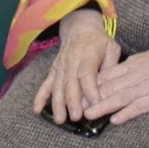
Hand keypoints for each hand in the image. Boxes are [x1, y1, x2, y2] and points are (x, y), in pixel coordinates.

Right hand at [33, 8, 119, 123]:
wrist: (80, 27)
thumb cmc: (99, 42)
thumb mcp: (111, 48)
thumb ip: (111, 66)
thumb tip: (110, 86)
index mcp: (88, 55)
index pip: (87, 73)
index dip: (90, 89)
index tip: (95, 104)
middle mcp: (71, 61)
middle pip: (70, 82)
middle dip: (73, 101)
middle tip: (76, 117)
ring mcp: (60, 66)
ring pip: (57, 86)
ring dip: (57, 103)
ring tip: (59, 120)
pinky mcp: (53, 70)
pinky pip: (46, 84)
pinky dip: (40, 97)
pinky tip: (37, 109)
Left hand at [87, 43, 148, 125]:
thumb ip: (139, 63)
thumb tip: (127, 68)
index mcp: (137, 62)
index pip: (109, 73)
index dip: (94, 84)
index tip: (82, 93)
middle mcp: (138, 73)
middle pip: (110, 85)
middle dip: (92, 97)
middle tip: (78, 107)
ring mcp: (147, 85)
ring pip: (119, 96)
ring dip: (102, 106)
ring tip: (89, 115)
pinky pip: (138, 106)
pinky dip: (125, 113)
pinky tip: (115, 121)